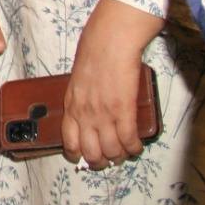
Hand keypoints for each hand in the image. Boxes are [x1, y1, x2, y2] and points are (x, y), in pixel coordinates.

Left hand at [62, 0, 162, 168]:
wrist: (109, 42)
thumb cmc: (94, 55)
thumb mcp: (77, 81)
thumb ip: (81, 99)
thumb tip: (88, 113)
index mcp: (71, 105)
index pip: (68, 141)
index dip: (77, 155)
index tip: (84, 157)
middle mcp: (84, 114)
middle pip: (90, 152)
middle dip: (100, 162)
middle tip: (108, 160)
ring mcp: (104, 114)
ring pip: (110, 151)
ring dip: (119, 157)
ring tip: (124, 154)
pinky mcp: (123, 110)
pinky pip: (128, 140)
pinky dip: (133, 148)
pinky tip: (136, 148)